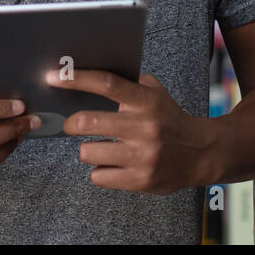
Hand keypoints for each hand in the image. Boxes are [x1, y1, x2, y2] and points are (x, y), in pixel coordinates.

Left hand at [47, 70, 213, 194]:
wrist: (201, 152)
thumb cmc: (168, 118)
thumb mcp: (154, 92)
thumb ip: (126, 82)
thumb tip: (86, 74)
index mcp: (145, 101)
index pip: (106, 84)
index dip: (76, 79)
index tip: (53, 77)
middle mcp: (144, 127)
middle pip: (88, 121)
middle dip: (71, 123)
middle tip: (71, 124)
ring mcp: (143, 156)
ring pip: (88, 152)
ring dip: (87, 149)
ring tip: (100, 147)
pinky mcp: (141, 181)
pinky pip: (98, 176)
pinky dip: (100, 171)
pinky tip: (113, 164)